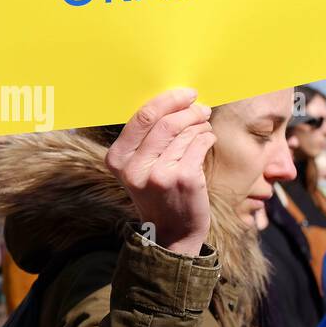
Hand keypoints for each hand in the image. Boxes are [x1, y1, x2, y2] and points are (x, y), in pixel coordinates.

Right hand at [104, 88, 213, 255]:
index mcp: (118, 159)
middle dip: (189, 110)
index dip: (168, 100)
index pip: (142, 117)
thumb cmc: (160, 192)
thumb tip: (174, 100)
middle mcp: (134, 167)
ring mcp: (159, 174)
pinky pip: (200, 143)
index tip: (187, 94)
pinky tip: (208, 141)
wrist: (173, 232)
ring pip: (186, 132)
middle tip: (202, 109)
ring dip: (201, 125)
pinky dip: (208, 137)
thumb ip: (147, 138)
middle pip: (166, 122)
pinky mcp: (184, 179)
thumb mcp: (140, 167)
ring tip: (204, 130)